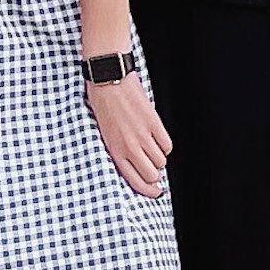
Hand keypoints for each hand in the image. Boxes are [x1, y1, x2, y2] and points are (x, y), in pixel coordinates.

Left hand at [86, 71, 171, 197]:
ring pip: (162, 161)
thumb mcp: (104, 132)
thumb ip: (119, 149)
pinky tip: (157, 137)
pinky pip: (167, 144)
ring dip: (159, 157)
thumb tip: (134, 163)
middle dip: (155, 173)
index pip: (136, 181)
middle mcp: (129, 146)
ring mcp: (142, 135)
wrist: (109, 78)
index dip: (148, 190)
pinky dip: (165, 144)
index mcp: (115, 151)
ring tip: (151, 147)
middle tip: (153, 166)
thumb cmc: (102, 102)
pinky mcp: (153, 123)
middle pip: (152, 174)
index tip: (155, 191)